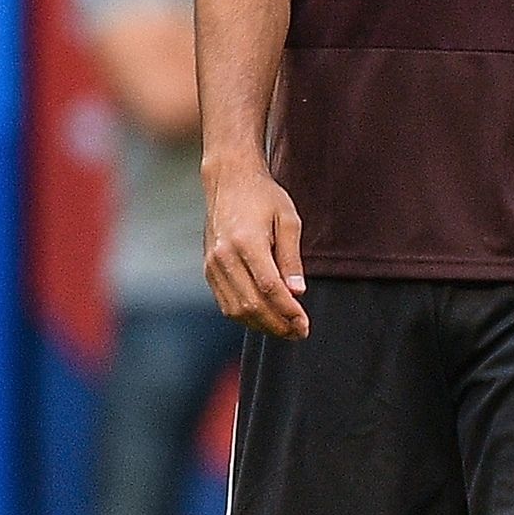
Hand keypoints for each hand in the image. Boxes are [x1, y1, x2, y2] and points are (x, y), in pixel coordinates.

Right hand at [202, 164, 308, 339]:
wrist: (229, 181)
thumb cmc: (264, 198)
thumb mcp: (288, 221)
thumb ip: (291, 259)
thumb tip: (298, 293)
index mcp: (246, 243)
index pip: (269, 289)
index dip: (288, 312)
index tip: (305, 325)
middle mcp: (224, 257)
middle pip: (251, 304)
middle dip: (277, 324)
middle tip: (300, 333)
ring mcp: (212, 264)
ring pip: (235, 309)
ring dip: (261, 325)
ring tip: (286, 330)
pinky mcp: (208, 269)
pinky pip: (225, 302)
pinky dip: (245, 316)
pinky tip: (265, 318)